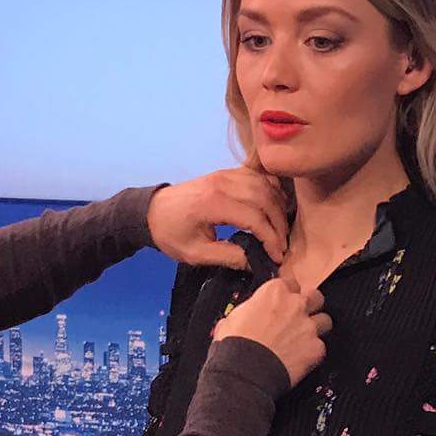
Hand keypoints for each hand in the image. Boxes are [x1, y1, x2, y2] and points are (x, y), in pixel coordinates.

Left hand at [147, 168, 288, 271]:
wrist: (153, 211)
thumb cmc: (171, 233)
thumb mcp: (196, 253)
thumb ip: (227, 257)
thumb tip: (254, 263)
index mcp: (213, 203)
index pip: (254, 218)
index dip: (270, 238)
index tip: (277, 255)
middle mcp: (222, 183)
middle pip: (264, 198)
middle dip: (278, 224)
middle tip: (282, 245)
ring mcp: (225, 174)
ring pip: (264, 184)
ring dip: (278, 206)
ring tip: (280, 229)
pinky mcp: (226, 173)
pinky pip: (256, 175)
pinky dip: (270, 188)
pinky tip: (275, 205)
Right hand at [214, 273, 330, 387]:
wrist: (244, 372)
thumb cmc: (234, 346)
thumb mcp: (232, 319)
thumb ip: (247, 311)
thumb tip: (243, 317)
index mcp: (274, 292)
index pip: (290, 283)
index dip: (287, 294)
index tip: (283, 303)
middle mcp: (296, 305)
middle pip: (315, 297)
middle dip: (310, 306)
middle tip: (299, 318)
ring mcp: (309, 327)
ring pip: (325, 320)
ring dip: (317, 328)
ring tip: (304, 339)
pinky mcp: (316, 349)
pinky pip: (321, 347)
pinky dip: (313, 353)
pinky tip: (301, 359)